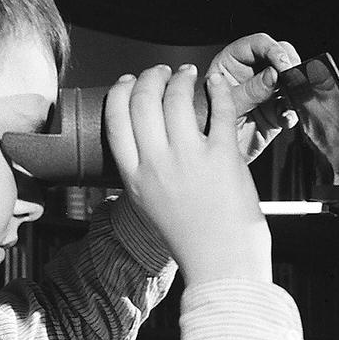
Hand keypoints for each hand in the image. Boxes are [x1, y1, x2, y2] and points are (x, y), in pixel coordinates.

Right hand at [105, 63, 269, 282]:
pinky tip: (217, 84)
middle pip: (143, 101)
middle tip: (162, 73)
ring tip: (189, 76)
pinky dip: (218, 90)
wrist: (222, 266)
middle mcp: (158, 166)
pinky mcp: (223, 157)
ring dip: (182, 79)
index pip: (116, 120)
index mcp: (136, 180)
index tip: (129, 82)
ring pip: (177, 98)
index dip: (122, 93)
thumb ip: (144, 176)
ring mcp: (190, 159)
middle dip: (151, 77)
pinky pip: (219, 109)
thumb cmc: (193, 241)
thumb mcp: (153, 208)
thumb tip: (145, 142)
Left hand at [207, 32, 301, 163]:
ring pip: (288, 81)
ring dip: (294, 89)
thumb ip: (250, 90)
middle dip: (289, 66)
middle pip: (278, 57)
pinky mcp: (274, 113)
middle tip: (292, 78)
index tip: (282, 64)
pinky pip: (289, 108)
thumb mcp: (227, 106)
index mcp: (233, 62)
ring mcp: (265, 94)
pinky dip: (291, 113)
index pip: (258, 45)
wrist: (208, 162)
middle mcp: (251, 74)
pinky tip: (286, 118)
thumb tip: (273, 75)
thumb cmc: (207, 128)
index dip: (272, 50)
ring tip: (291, 99)